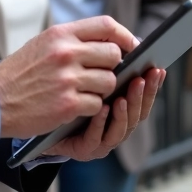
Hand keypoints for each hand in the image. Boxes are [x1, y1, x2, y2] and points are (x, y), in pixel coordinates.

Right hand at [0, 16, 137, 139]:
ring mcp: (67, 79)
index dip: (124, 36)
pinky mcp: (67, 104)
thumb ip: (75, 41)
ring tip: (85, 92)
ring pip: (109, 81)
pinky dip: (91, 108)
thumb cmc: (22, 73)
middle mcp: (66, 53)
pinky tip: (76, 106)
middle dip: (114, 67)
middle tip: (103, 75)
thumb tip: (113, 43)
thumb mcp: (44, 44)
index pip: (106, 25)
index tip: (132, 46)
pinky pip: (98, 104)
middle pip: (114, 54)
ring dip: (102, 90)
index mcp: (61, 34)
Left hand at [43, 67, 165, 160]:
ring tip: (124, 96)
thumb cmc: (60, 91)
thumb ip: (104, 63)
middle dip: (143, 96)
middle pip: (139, 113)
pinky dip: (101, 124)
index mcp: (120, 108)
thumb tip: (125, 42)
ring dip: (126, 112)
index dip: (153, 85)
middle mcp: (115, 125)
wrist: (34, 114)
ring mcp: (102, 140)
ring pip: (122, 129)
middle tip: (143, 78)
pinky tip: (102, 108)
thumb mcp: (84, 72)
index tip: (158, 69)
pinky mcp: (84, 150)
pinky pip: (96, 139)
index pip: (144, 97)